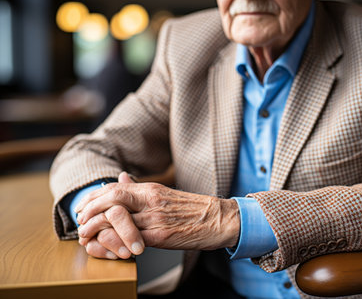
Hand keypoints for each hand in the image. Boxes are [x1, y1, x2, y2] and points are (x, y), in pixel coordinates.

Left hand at [76, 172, 239, 251]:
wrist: (219, 218)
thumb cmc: (192, 208)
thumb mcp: (164, 193)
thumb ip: (140, 188)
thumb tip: (121, 178)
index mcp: (151, 189)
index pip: (114, 188)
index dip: (93, 198)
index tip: (82, 208)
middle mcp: (151, 200)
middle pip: (112, 198)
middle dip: (90, 210)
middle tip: (79, 222)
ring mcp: (156, 217)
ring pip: (118, 218)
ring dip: (97, 227)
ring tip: (87, 236)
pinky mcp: (162, 235)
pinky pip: (132, 238)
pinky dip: (115, 241)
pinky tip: (107, 246)